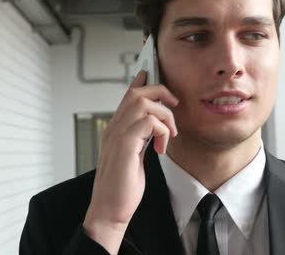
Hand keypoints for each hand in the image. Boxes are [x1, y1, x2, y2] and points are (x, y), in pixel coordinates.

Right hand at [82, 71, 178, 253]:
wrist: (110, 211)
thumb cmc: (122, 188)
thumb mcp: (135, 157)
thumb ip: (141, 139)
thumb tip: (155, 128)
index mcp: (115, 130)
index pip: (127, 96)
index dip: (141, 81)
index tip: (151, 72)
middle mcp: (113, 128)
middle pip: (136, 93)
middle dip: (160, 93)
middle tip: (174, 106)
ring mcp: (117, 136)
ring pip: (143, 103)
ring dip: (164, 115)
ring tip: (169, 135)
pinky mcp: (124, 146)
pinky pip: (148, 122)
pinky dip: (161, 131)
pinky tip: (161, 148)